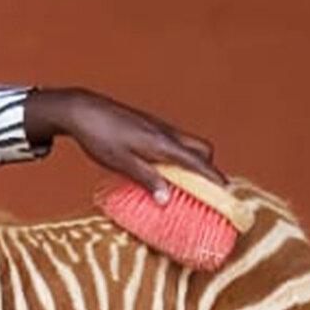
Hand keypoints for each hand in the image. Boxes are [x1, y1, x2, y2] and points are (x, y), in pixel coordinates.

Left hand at [24, 87, 225, 202]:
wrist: (82, 110)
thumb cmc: (100, 137)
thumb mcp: (122, 163)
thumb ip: (146, 180)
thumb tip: (167, 199)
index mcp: (162, 143)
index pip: (198, 161)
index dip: (214, 177)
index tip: (226, 192)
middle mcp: (166, 132)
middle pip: (201, 149)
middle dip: (206, 168)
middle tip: (201, 189)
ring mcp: (158, 127)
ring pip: (187, 144)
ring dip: (191, 162)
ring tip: (181, 184)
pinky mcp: (149, 126)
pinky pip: (173, 141)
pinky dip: (177, 156)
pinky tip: (160, 168)